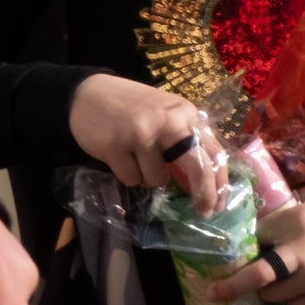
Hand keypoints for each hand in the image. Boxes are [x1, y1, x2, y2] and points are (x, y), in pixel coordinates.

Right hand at [69, 73, 220, 213]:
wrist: (85, 93)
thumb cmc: (130, 107)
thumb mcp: (164, 115)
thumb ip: (184, 141)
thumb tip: (202, 184)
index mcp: (184, 113)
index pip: (213, 152)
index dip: (219, 182)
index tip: (219, 204)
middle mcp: (167, 121)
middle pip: (197, 168)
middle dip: (203, 194)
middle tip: (203, 211)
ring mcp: (141, 133)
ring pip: (157, 179)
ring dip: (147, 177)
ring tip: (134, 158)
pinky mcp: (116, 145)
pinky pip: (131, 179)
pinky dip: (127, 174)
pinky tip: (118, 156)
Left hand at [208, 188, 304, 304]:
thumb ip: (288, 208)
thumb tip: (259, 217)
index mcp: (297, 221)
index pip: (256, 238)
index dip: (249, 245)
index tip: (238, 252)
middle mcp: (302, 252)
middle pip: (257, 275)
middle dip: (232, 285)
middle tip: (215, 293)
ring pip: (274, 296)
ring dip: (272, 291)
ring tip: (285, 280)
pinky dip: (295, 302)